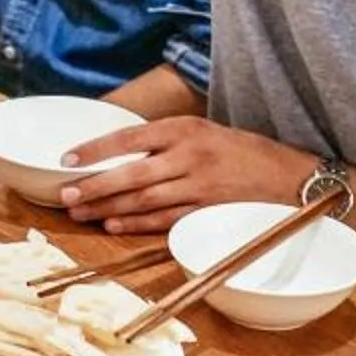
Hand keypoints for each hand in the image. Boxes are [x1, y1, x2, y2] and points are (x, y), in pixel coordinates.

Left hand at [52, 117, 316, 233]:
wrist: (290, 176)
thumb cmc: (239, 151)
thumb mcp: (202, 130)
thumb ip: (164, 139)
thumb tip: (115, 152)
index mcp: (185, 129)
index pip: (130, 137)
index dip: (96, 149)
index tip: (67, 159)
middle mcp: (190, 156)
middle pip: (133, 173)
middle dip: (95, 186)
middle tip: (66, 195)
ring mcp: (200, 187)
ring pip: (144, 200)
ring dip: (108, 208)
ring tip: (80, 213)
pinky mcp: (208, 213)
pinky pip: (165, 221)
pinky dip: (137, 225)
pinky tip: (113, 227)